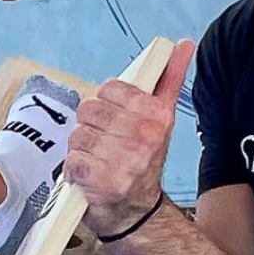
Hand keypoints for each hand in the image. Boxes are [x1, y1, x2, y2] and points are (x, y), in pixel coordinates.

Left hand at [66, 39, 194, 238]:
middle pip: (89, 109)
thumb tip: (182, 43)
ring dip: (82, 149)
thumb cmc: (143, 159)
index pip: (109, 88)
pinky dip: (75, 169)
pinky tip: (90, 175)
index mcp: (157, 116)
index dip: (106, 105)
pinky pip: (71, 159)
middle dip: (92, 127)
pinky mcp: (100, 180)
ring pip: (77, 134)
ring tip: (99, 160)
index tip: (117, 120)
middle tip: (107, 144)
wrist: (136, 211)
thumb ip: (169, 78)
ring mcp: (122, 160)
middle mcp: (143, 137)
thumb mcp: (160, 118)